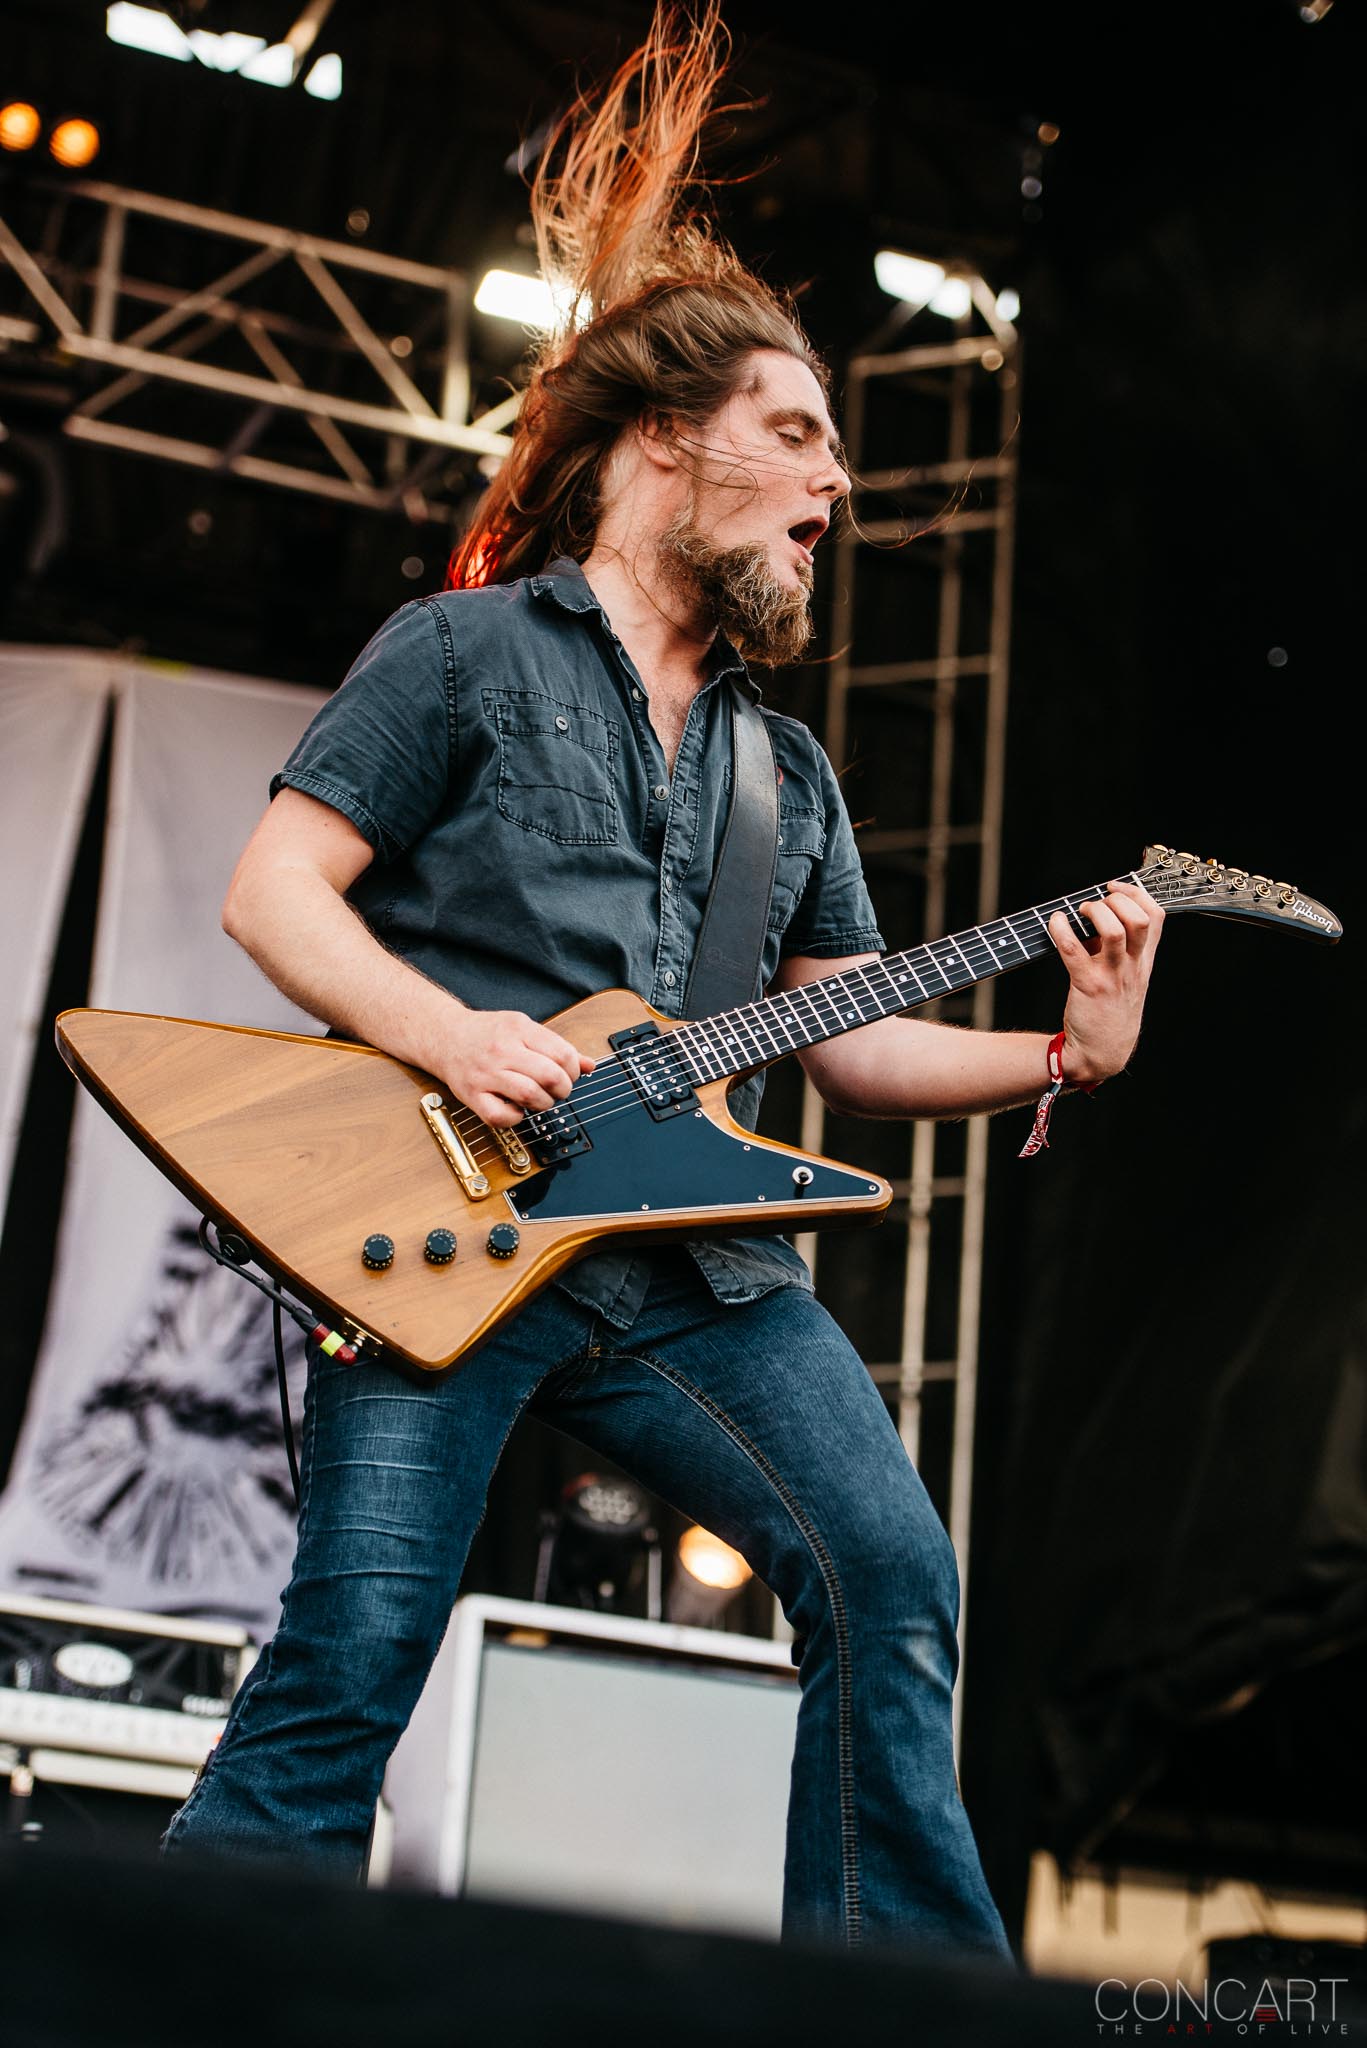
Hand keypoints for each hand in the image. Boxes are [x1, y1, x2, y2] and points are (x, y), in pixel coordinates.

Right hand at [441, 1008, 594, 1127]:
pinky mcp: (473, 1095)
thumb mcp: (524, 1028)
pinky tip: (516, 1109)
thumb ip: (556, 1046)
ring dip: (543, 1104)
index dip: (574, 1071)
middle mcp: (503, 1050)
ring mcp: (486, 1074)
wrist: (444, 1036)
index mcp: (519, 1030)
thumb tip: (590, 1065)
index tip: (568, 1075)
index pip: (562, 1054)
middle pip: (550, 1076)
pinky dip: (515, 1118)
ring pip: (530, 1096)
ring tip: (539, 1099)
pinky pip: (500, 1116)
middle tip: (557, 1090)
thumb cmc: (487, 1034)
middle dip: (563, 1089)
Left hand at [1048, 880, 1163, 1086]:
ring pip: (1113, 931)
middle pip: (1139, 919)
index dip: (1137, 894)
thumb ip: (1117, 949)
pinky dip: (1061, 930)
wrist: (1102, 1053)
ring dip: (1094, 912)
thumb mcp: (1126, 979)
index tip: (1116, 887)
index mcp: (1143, 962)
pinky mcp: (1088, 986)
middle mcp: (1132, 967)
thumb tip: (1095, 916)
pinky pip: (1074, 951)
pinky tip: (1056, 922)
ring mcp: (1112, 977)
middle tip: (1096, 903)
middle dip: (1117, 900)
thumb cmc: (1110, 1012)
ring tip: (1081, 912)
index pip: (1156, 917)